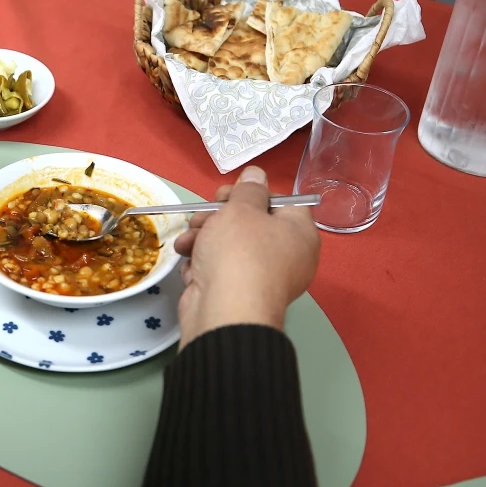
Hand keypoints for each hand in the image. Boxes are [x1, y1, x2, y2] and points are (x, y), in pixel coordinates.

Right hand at [174, 166, 319, 348]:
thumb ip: (248, 189)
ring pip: (230, 246)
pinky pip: (222, 270)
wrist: (224, 312)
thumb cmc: (239, 253)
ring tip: (186, 243)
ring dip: (203, 240)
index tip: (226, 194)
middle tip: (200, 217)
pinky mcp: (239, 294)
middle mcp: (287, 256)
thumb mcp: (242, 209)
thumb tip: (257, 174)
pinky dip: (204, 265)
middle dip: (218, 218)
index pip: (280, 202)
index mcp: (299, 233)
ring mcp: (262, 278)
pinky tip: (191, 265)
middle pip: (251, 224)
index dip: (250, 193)